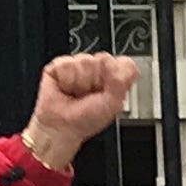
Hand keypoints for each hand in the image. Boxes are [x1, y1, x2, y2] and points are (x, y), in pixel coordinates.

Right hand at [23, 53, 140, 170]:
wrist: (62, 126)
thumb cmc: (86, 120)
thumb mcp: (113, 104)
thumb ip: (120, 82)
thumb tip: (110, 61)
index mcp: (114, 78)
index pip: (125, 63)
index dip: (118, 74)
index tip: (110, 89)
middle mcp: (98, 70)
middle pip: (104, 59)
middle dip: (96, 80)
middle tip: (90, 94)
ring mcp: (79, 65)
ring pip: (85, 61)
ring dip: (80, 83)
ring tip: (77, 93)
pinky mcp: (60, 65)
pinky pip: (67, 64)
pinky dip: (66, 80)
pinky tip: (65, 88)